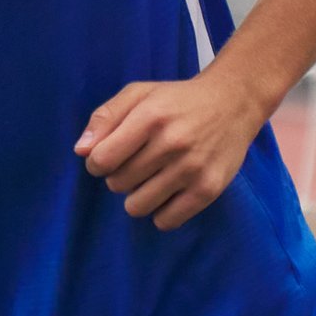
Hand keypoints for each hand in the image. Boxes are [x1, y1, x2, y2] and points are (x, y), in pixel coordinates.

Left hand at [74, 70, 264, 229]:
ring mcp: (192, 168)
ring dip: (137, 197)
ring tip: (150, 179)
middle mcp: (172, 143)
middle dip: (118, 177)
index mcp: (150, 117)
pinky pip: (167, 221)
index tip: (106, 158)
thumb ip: (105, 117)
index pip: (102, 159)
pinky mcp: (209, 189)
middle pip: (118, 184)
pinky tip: (167, 194)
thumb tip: (81, 151)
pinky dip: (161, 213)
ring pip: (138, 207)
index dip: (96, 163)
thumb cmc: (177, 100)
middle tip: (136, 163)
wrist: (234, 103)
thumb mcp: (139, 94)